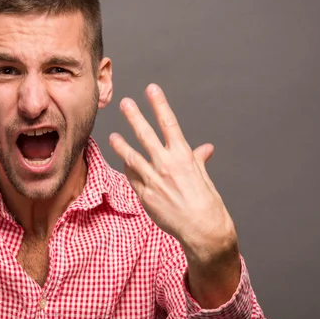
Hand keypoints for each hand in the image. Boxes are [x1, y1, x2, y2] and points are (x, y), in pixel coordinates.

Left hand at [109, 84, 237, 263]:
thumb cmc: (206, 202)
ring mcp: (154, 180)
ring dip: (121, 144)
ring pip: (132, 156)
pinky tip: (123, 162)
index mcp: (184, 156)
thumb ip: (198, 159)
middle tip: (125, 103)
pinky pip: (132, 177)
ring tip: (113, 135)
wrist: (202, 228)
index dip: (159, 104)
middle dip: (134, 116)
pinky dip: (128, 168)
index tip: (151, 89)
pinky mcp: (145, 195)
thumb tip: (205, 148)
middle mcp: (167, 164)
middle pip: (146, 134)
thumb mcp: (203, 176)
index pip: (169, 123)